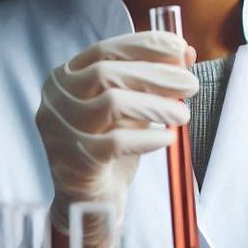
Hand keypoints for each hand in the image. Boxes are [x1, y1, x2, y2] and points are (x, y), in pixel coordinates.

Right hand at [37, 30, 196, 247]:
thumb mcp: (134, 108)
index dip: (144, 45)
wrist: (90, 202)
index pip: (105, 49)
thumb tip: (185, 51)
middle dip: (155, 75)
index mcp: (67, 77)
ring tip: (183, 115)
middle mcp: (56, 99)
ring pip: (111, 103)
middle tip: (191, 85)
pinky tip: (168, 140)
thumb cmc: (111, 148)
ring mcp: (60, 130)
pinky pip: (115, 143)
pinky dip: (147, 139)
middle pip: (107, 73)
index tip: (179, 47)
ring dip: (155, 106)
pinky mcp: (73, 161)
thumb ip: (154, 79)